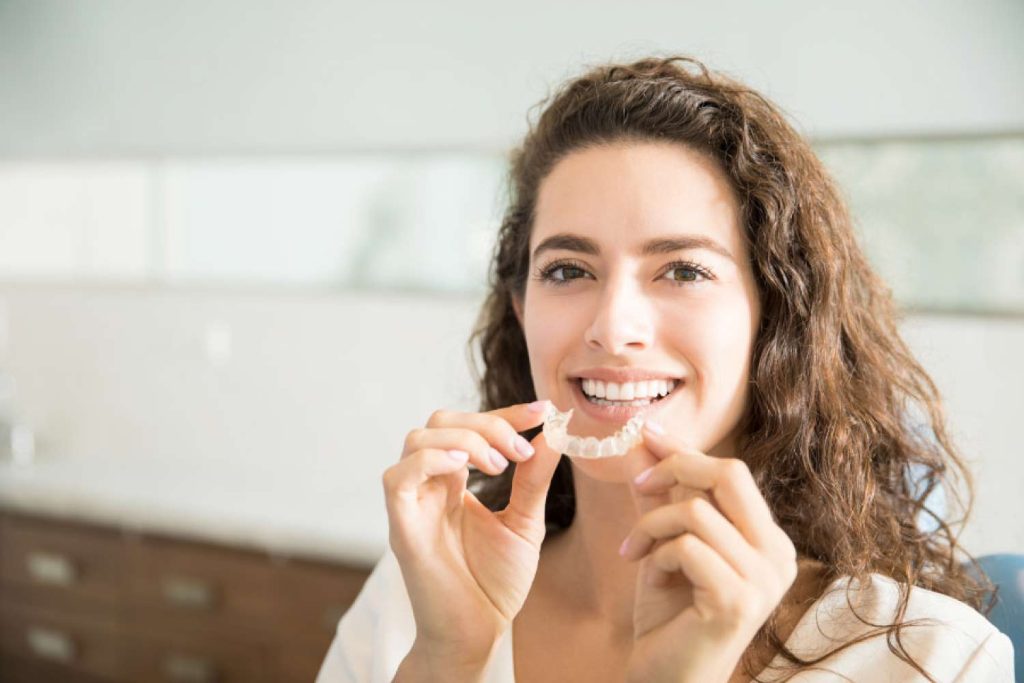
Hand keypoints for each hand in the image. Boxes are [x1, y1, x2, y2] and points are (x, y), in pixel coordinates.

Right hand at [383, 400, 561, 674]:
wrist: (479, 633)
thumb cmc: (494, 583)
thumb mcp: (525, 522)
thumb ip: (533, 479)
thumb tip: (553, 434)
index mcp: (454, 481)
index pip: (470, 427)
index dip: (504, 413)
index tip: (542, 412)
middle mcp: (429, 485)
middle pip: (440, 421)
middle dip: (486, 423)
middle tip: (519, 451)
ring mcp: (412, 503)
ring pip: (417, 439)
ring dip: (464, 439)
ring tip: (499, 465)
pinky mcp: (401, 526)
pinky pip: (398, 476)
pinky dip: (430, 460)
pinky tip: (465, 469)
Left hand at [620, 422, 797, 682]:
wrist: (667, 677)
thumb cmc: (670, 615)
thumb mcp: (664, 543)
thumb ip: (661, 496)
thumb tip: (643, 441)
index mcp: (768, 539)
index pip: (732, 473)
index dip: (686, 449)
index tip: (645, 432)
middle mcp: (778, 555)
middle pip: (730, 474)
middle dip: (675, 468)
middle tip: (638, 486)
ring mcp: (764, 579)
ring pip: (697, 511)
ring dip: (652, 525)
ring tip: (635, 551)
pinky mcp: (738, 600)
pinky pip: (687, 546)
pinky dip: (657, 554)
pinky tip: (649, 577)